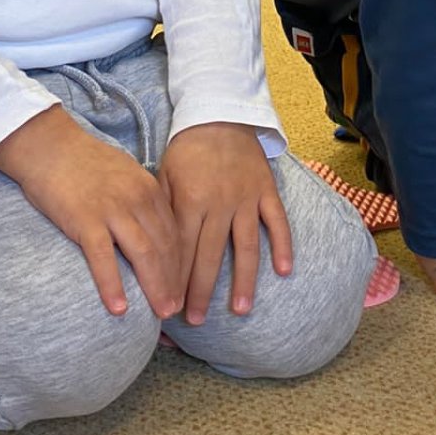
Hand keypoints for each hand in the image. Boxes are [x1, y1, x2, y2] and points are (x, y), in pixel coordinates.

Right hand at [0, 105, 180, 319]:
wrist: (49, 146)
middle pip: (166, 247)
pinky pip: (104, 259)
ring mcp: (112, 210)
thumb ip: (141, 199)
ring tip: (162, 312)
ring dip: (156, 287)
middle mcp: (137, 199)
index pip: (176, 232)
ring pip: (144, 255)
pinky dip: (113, 286)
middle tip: (177, 309)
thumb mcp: (125, 174)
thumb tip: (153, 229)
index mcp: (149, 188)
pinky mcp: (85, 220)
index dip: (183, 264)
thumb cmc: (84, 162)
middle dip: (175, 281)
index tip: (186, 286)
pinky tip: (119, 308)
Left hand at [157, 123, 291, 322]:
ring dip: (244, 280)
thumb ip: (162, 212)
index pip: (181, 249)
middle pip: (210, 255)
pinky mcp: (266, 190)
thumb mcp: (164, 175)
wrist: (219, 114)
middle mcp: (219, 202)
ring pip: (245, 246)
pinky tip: (284, 271)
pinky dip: (282, 245)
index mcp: (190, 199)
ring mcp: (246, 197)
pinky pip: (277, 221)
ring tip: (240, 310)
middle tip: (196, 320)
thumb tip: (151, 252)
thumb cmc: (187, 150)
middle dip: (201, 291)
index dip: (175, 280)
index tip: (170, 308)